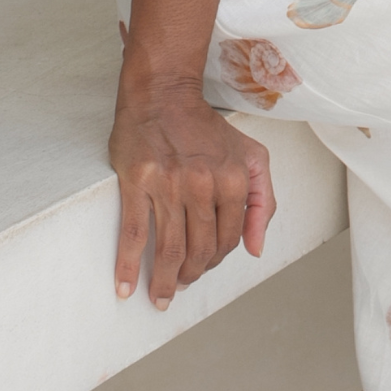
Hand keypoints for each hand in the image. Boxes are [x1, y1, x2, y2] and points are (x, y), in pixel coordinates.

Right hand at [109, 76, 276, 309]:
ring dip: (164, 280)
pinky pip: (133, 233)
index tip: (206, 266)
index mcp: (233, 180)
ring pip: (169, 249)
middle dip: (192, 275)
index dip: (218, 260)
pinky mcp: (137, 182)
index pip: (229, 239)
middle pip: (200, 250)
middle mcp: (203, 185)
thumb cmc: (207, 128)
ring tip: (160, 296)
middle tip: (181, 284)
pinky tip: (126, 286)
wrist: (164, 94)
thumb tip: (255, 248)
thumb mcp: (253, 156)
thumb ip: (264, 201)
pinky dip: (128, 264)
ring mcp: (169, 185)